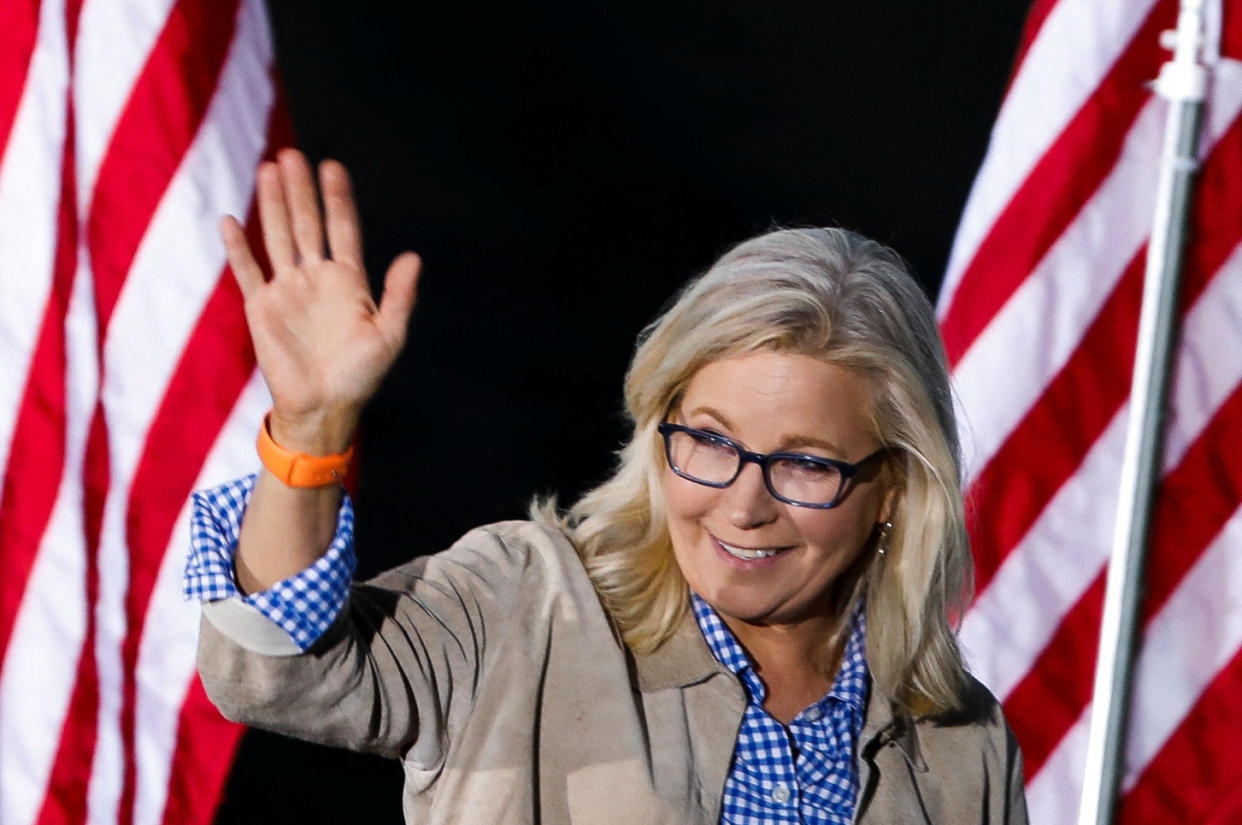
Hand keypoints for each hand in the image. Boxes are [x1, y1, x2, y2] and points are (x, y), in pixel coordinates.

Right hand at [222, 149, 419, 453]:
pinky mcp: (261, 307)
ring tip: (268, 170)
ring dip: (273, 205)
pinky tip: (230, 219)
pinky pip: (247, 270)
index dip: (337, 198)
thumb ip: (399, 295)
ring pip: (278, 236)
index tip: (332, 166)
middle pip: (307, 223)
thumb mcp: (389, 335)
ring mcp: (288, 289)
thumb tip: (413, 256)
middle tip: (292, 155)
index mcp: (349, 281)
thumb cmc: (361, 376)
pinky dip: (237, 247)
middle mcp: (317, 278)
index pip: (342, 229)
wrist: (324, 407)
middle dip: (301, 190)